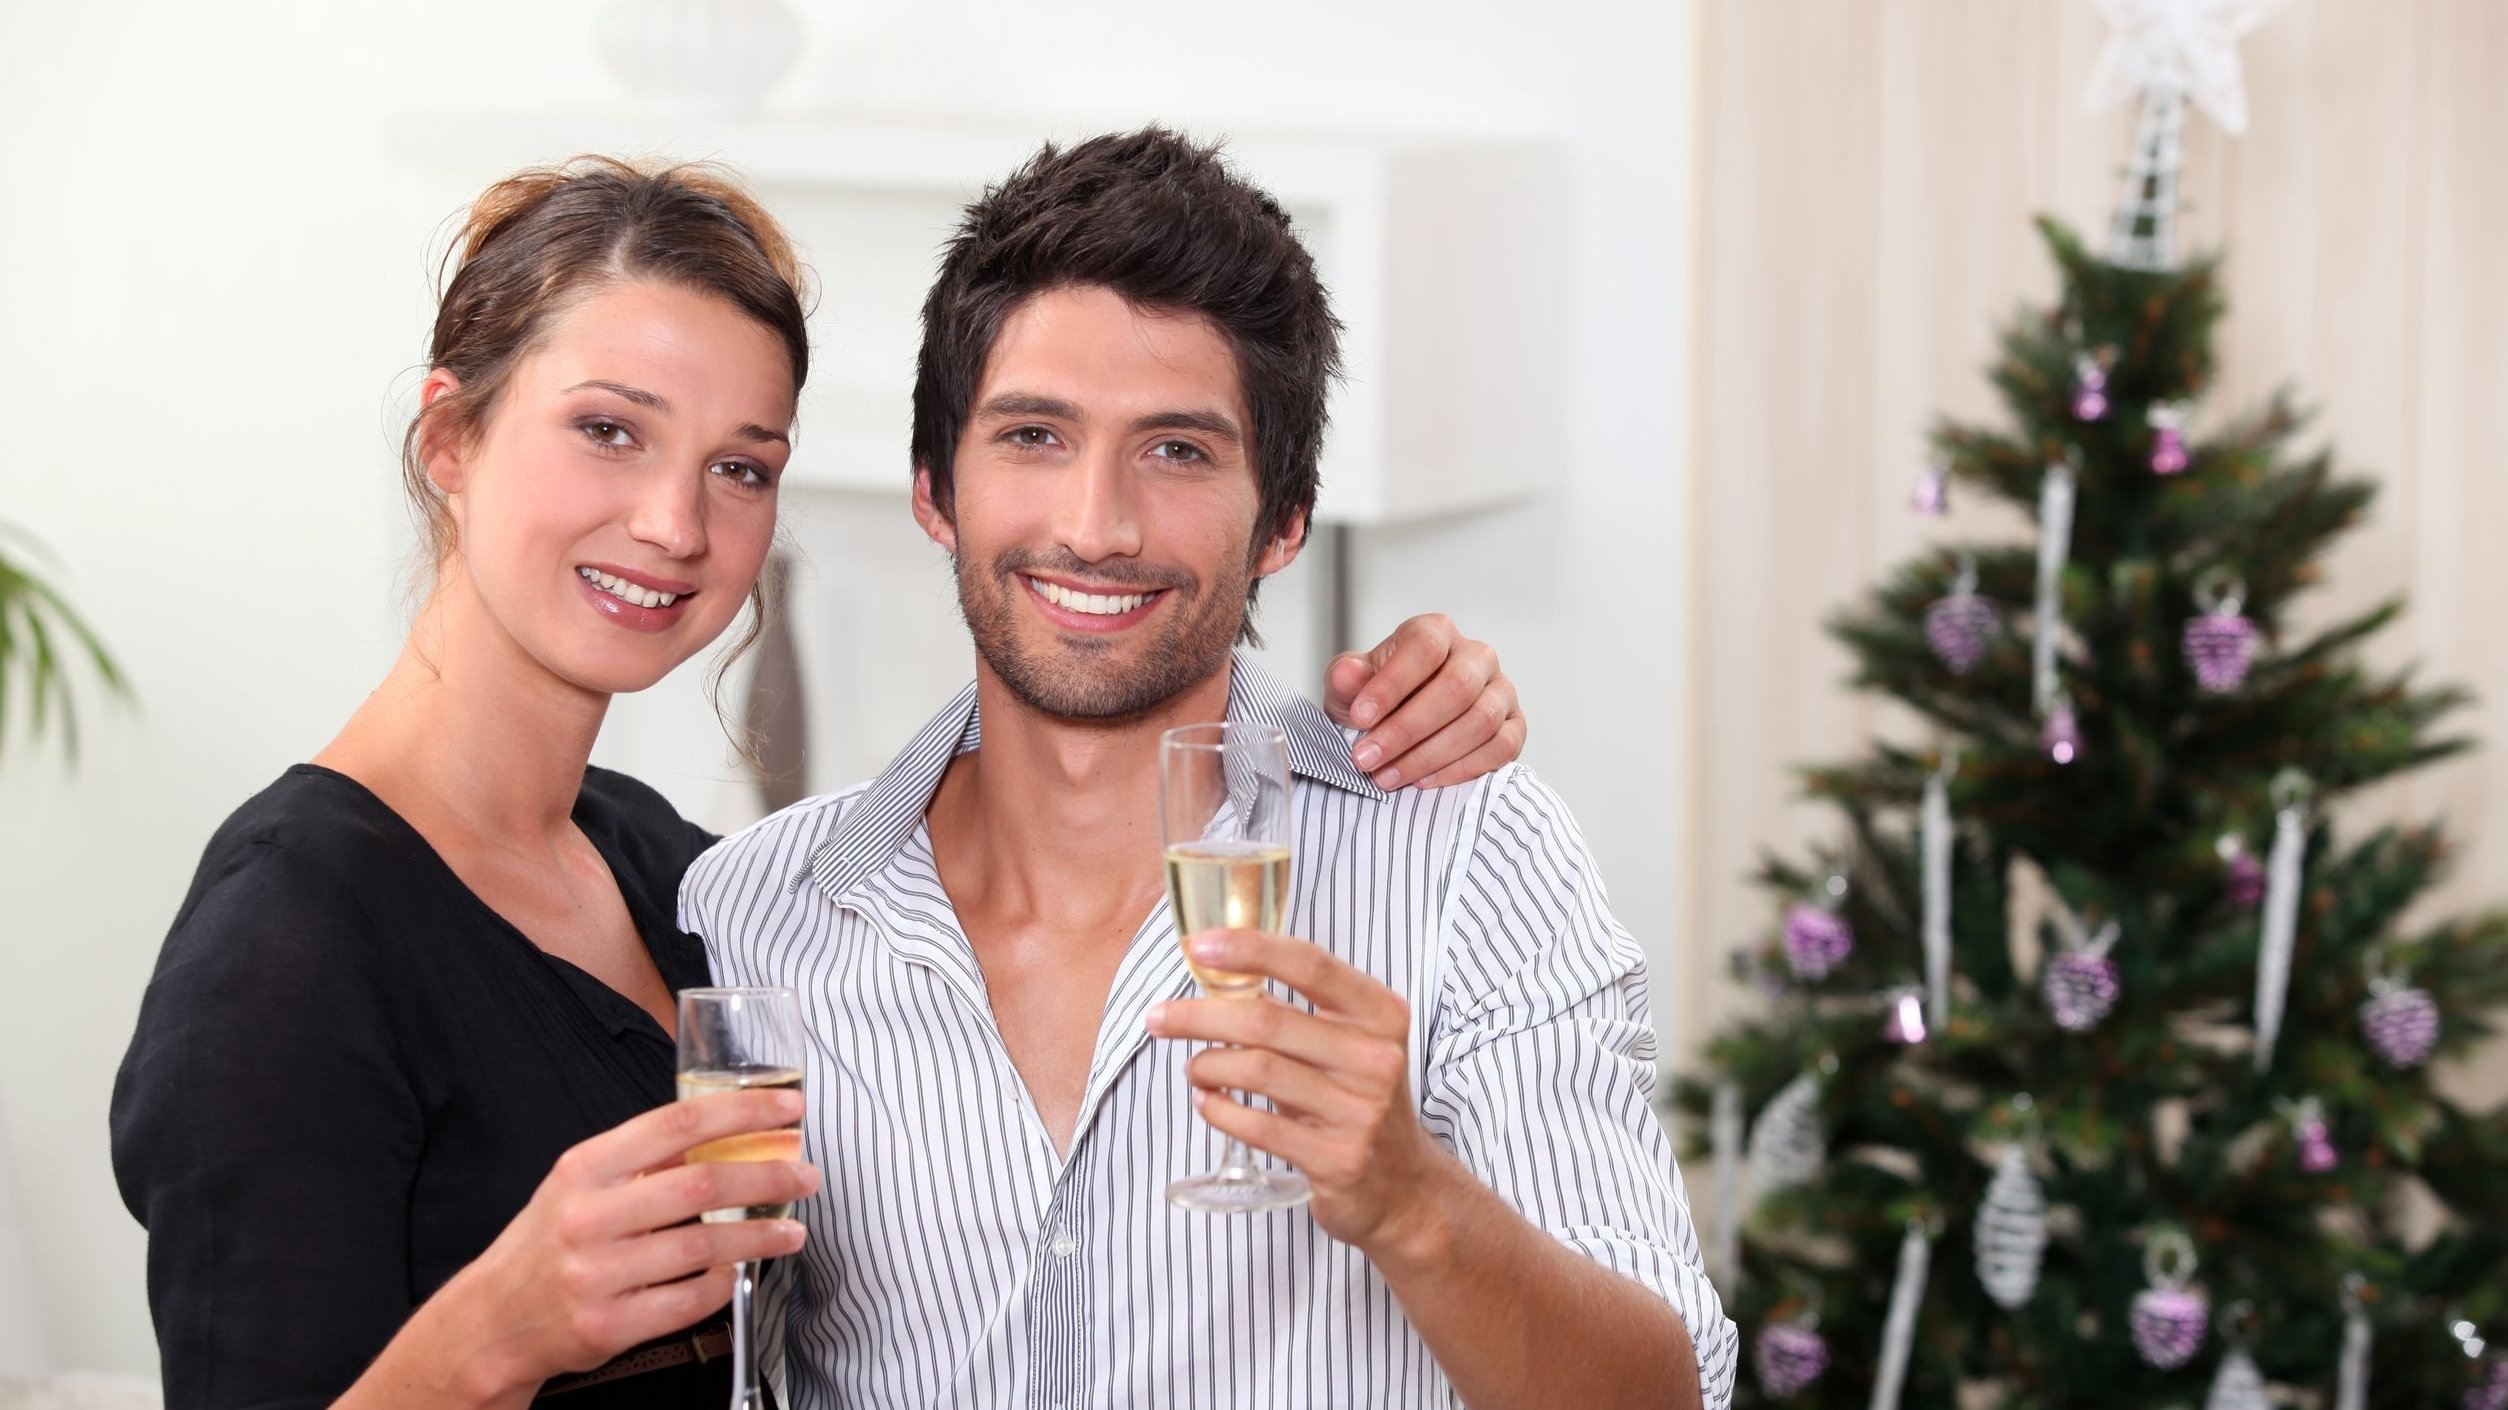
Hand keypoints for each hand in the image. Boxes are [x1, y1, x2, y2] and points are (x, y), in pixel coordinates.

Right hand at [425, 1089, 817, 1397]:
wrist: (491, 1321)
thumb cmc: (547, 1243)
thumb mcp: (579, 1185)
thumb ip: (641, 1161)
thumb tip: (724, 1133)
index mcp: (585, 1168)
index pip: (677, 1124)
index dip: (742, 1112)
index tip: (788, 1111)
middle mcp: (588, 1217)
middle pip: (701, 1184)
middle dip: (768, 1176)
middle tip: (805, 1176)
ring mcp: (597, 1275)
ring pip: (704, 1248)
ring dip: (761, 1236)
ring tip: (791, 1231)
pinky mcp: (609, 1325)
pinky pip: (689, 1301)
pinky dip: (723, 1284)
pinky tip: (739, 1272)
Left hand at [1146, 929, 1462, 1259]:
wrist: (1403, 1185)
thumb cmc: (1359, 1100)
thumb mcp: (1349, 1044)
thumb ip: (1297, 1011)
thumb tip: (1220, 976)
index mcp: (1380, 1014)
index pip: (1310, 965)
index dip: (1250, 949)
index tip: (1199, 946)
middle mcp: (1375, 1058)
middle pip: (1267, 1021)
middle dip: (1199, 1016)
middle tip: (1159, 1018)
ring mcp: (1360, 1111)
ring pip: (1256, 1071)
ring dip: (1207, 1065)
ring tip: (1194, 1068)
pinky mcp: (1337, 1158)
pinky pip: (1257, 1126)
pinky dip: (1219, 1110)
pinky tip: (1208, 1102)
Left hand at [1323, 613, 1525, 789]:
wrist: (1398, 726)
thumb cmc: (1377, 701)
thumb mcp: (1350, 689)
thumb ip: (1346, 680)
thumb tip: (1348, 672)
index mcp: (1436, 632)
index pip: (1424, 647)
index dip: (1392, 684)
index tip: (1360, 718)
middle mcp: (1476, 655)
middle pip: (1457, 687)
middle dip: (1407, 729)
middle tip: (1368, 758)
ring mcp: (1501, 690)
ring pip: (1480, 721)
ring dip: (1429, 755)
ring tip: (1388, 776)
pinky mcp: (1514, 725)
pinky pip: (1501, 747)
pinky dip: (1460, 769)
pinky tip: (1424, 780)